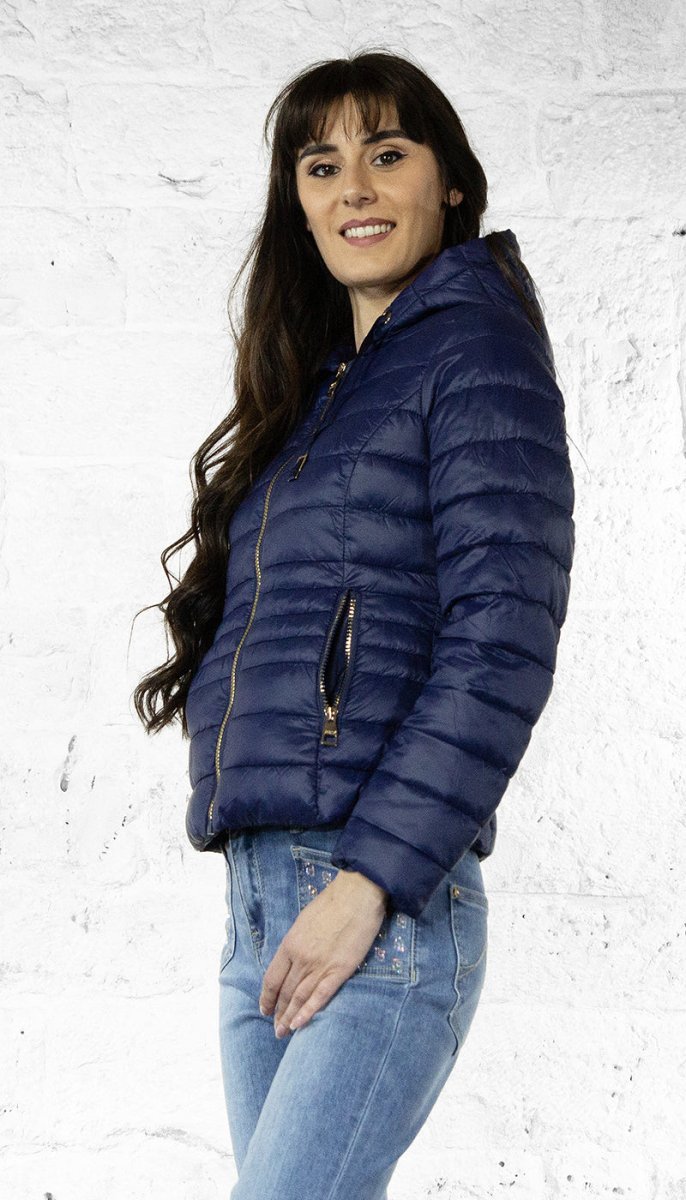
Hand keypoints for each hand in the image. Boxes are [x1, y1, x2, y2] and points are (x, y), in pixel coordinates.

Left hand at [258, 870, 387, 1036]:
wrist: (357, 896)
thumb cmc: (331, 904)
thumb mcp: (303, 921)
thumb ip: (296, 943)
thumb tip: (291, 961)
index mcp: (290, 944)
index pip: (272, 978)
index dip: (267, 996)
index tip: (264, 1008)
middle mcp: (301, 958)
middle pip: (285, 992)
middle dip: (278, 1012)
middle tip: (275, 1028)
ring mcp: (319, 966)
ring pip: (299, 998)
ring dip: (289, 1018)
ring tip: (283, 1032)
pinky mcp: (339, 971)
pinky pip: (320, 997)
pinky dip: (308, 1013)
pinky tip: (299, 1025)